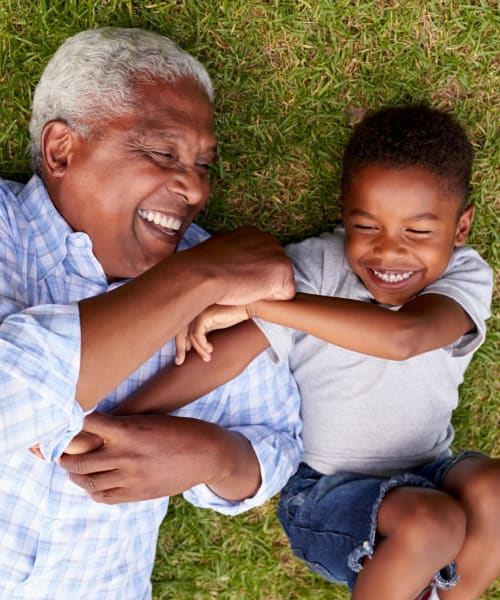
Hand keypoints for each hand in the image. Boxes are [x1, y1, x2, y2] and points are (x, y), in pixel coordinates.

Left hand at [59, 411, 231, 503]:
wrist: (208, 455)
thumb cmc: (180, 431)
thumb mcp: (150, 420)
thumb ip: (122, 427)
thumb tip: (93, 430)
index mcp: (128, 430)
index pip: (85, 425)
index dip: (72, 424)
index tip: (67, 424)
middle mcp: (124, 455)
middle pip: (78, 460)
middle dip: (65, 457)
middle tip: (62, 452)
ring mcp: (130, 478)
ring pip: (87, 481)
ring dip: (75, 475)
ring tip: (74, 469)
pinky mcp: (136, 494)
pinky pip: (103, 497)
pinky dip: (92, 491)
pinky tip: (93, 484)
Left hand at [176, 304, 249, 363]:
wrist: (247, 306)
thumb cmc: (233, 315)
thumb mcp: (214, 325)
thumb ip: (203, 332)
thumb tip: (193, 346)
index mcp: (194, 311)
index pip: (179, 329)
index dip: (179, 344)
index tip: (181, 358)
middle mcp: (194, 310)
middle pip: (179, 332)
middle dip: (179, 348)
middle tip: (180, 361)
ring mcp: (198, 312)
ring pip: (190, 336)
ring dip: (199, 349)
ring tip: (207, 357)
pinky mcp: (205, 315)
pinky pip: (197, 334)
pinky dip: (202, 345)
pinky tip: (210, 350)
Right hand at [190, 226, 294, 305]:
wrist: (202, 273)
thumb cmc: (202, 268)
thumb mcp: (218, 252)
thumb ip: (233, 255)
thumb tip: (229, 264)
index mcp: (252, 234)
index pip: (261, 261)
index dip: (249, 275)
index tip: (233, 277)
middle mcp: (268, 239)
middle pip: (273, 272)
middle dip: (260, 282)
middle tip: (237, 283)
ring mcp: (278, 253)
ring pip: (280, 284)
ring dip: (264, 290)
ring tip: (242, 287)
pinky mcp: (284, 271)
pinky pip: (285, 295)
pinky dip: (271, 300)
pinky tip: (252, 292)